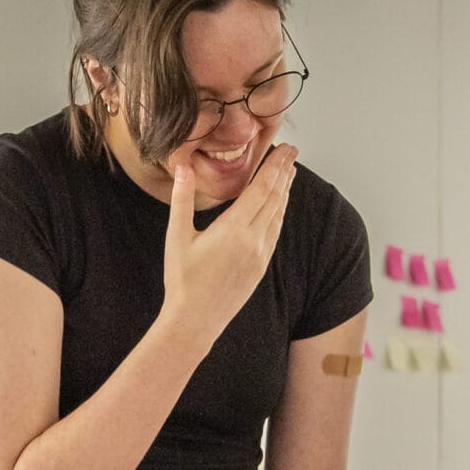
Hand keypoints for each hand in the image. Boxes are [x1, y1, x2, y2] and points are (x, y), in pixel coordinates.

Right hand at [160, 143, 296, 342]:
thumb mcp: (177, 237)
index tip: (284, 149)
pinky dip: (280, 213)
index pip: (261, 189)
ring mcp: (260, 255)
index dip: (274, 167)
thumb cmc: (182, 279)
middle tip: (292, 151)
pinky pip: (275, 233)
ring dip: (285, 191)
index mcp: (233, 229)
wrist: (195, 320)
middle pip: (274, 198)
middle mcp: (253, 240)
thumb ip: (182, 199)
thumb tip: (183, 168)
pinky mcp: (261, 267)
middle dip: (284, 172)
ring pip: (278, 215)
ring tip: (289, 172)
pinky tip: (280, 206)